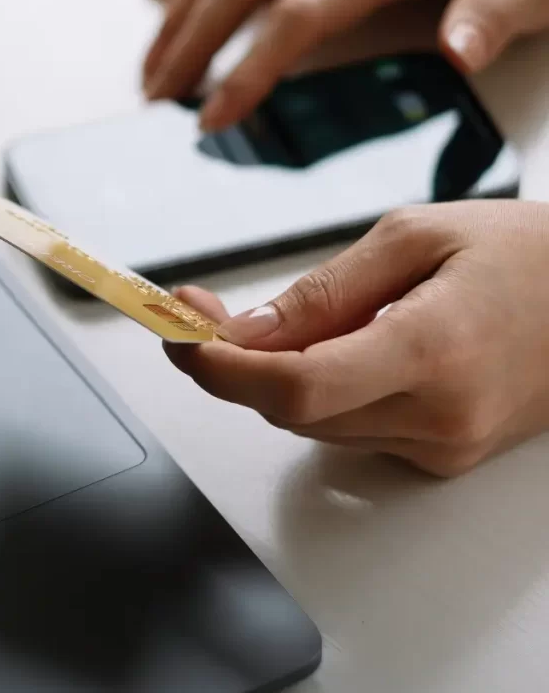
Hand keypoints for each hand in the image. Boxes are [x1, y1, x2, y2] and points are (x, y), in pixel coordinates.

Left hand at [165, 201, 548, 476]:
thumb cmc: (524, 254)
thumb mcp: (415, 237)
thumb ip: (324, 292)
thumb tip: (246, 332)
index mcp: (433, 350)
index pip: (296, 387)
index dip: (222, 369)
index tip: (178, 336)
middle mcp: (439, 416)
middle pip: (291, 410)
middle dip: (231, 364)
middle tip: (197, 311)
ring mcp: (444, 445)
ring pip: (312, 423)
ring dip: (269, 376)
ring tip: (259, 320)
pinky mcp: (444, 455)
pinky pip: (349, 428)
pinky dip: (315, 391)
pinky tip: (323, 347)